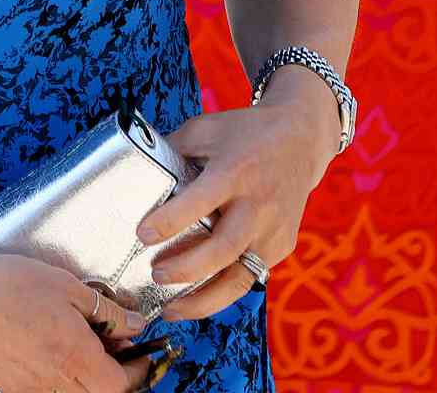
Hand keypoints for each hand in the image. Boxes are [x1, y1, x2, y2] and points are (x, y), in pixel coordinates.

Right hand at [0, 235, 150, 392]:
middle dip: (117, 377)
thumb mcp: (69, 287)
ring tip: (89, 345)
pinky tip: (59, 350)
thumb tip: (135, 326)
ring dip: (90, 379)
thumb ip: (108, 312)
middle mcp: (54, 386)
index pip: (120, 385)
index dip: (138, 370)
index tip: (143, 352)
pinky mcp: (11, 391)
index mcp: (74, 359)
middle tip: (119, 347)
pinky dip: (64, 380)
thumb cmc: (11, 285)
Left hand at [137, 76, 335, 322]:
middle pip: (222, 249)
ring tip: (170, 308)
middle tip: (155, 274)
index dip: (171, 220)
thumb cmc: (246, 132)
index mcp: (236, 170)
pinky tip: (197, 298)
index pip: (202, 200)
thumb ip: (173, 148)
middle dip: (185, 269)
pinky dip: (221, 292)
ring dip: (202, 300)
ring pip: (239, 278)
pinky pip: (249, 276)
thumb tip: (135, 169)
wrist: (301, 138)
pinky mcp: (282, 246)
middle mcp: (259, 203)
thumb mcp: (207, 128)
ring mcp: (274, 229)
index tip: (143, 233)